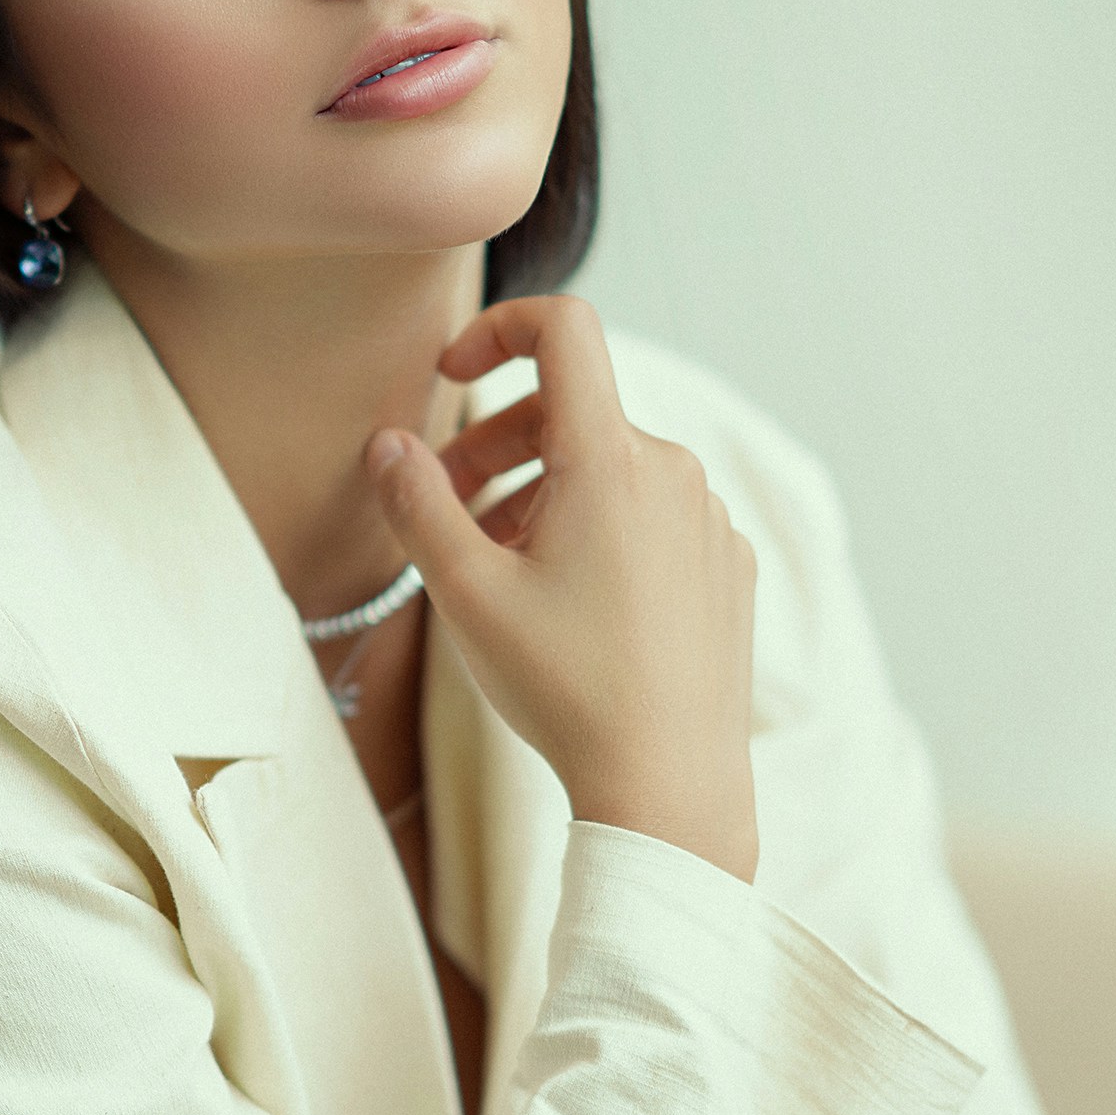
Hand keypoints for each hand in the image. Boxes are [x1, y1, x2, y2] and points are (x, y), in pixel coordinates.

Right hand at [366, 295, 759, 885]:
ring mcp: (709, 519)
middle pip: (573, 413)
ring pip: (611, 470)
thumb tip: (387, 444)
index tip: (452, 371)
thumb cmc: (567, 690)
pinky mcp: (728, 566)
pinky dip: (599, 532)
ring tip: (500, 568)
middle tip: (443, 507)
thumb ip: (417, 504)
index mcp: (610, 460)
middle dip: (496, 446)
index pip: (564, 330)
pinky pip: (652, 518)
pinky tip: (568, 604)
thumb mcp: (466, 594)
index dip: (498, 328)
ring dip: (544, 495)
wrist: (669, 786)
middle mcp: (672, 472)